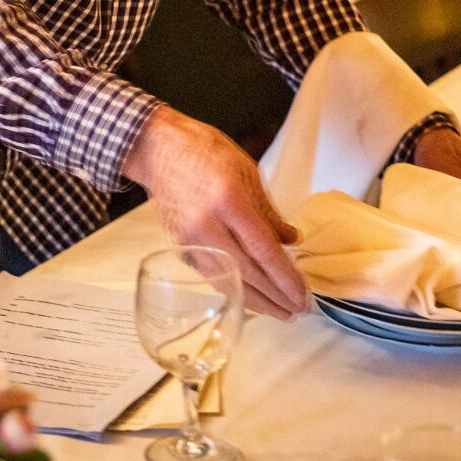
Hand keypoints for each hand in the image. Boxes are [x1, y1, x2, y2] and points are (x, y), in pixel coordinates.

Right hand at [123, 107, 309, 320]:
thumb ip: (269, 210)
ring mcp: (191, 239)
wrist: (158, 149)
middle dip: (275, 296)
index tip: (302, 294)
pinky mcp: (181, 246)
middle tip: (297, 310)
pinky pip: (211, 275)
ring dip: (256, 301)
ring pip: (227, 282)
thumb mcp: (247, 171)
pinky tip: (249, 296)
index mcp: (229, 201)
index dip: (285, 277)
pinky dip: (233, 289)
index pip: (263, 250)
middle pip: (247, 273)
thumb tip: (291, 239)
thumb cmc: (204, 151)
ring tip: (279, 311)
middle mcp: (208, 225)